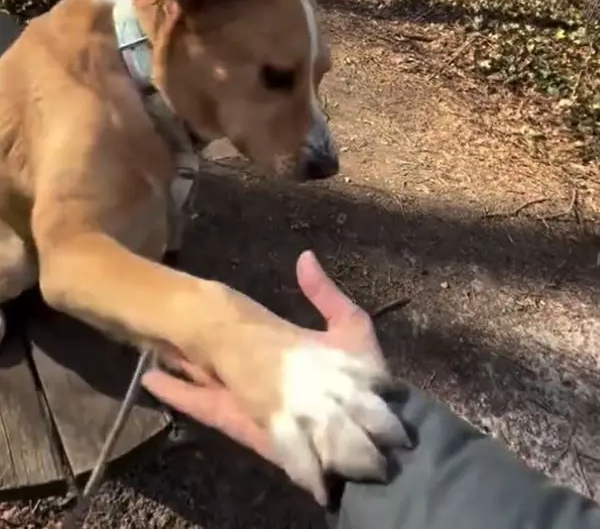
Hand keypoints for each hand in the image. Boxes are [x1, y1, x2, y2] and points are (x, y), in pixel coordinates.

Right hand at [142, 250, 406, 502]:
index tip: (198, 299)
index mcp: (284, 349)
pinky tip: (148, 379)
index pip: (245, 330)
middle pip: (218, 354)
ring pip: (204, 376)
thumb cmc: (362, 380)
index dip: (222, 317)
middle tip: (160, 320)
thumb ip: (325, 295)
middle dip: (192, 341)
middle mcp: (260, 372)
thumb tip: (303, 256)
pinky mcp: (239, 421)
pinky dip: (176, 394)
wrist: (370, 433)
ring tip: (147, 344)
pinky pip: (202, 405)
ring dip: (177, 362)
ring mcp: (247, 396)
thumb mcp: (350, 327)